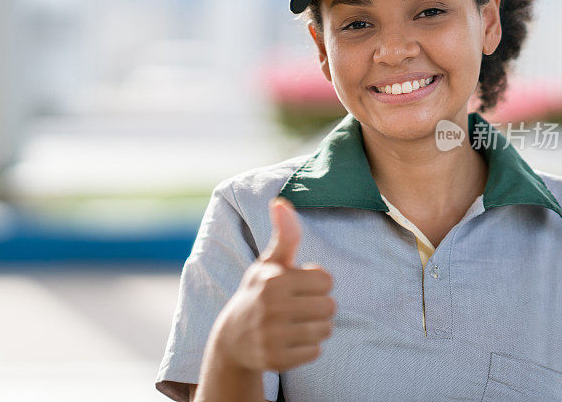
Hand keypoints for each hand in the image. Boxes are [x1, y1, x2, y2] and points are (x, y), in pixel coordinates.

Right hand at [213, 196, 336, 371]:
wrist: (232, 339)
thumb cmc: (259, 293)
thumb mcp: (269, 263)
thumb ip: (284, 235)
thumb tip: (281, 202)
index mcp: (274, 279)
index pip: (326, 280)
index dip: (316, 283)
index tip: (298, 287)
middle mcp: (271, 307)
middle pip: (330, 306)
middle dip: (318, 306)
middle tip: (296, 308)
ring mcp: (272, 335)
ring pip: (325, 330)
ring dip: (315, 328)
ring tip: (293, 324)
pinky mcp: (276, 360)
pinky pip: (315, 352)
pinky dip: (307, 348)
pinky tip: (288, 342)